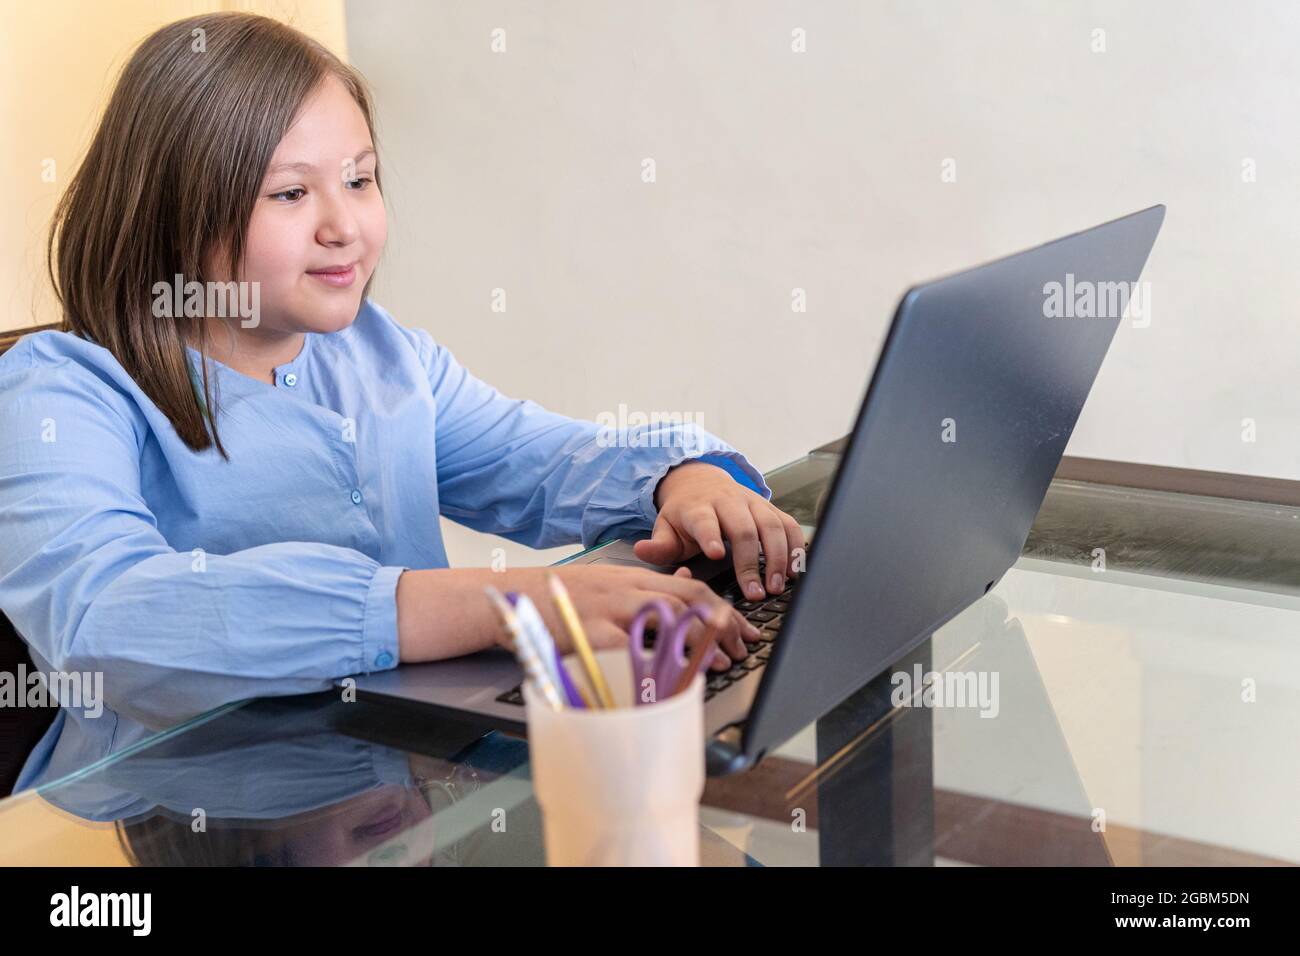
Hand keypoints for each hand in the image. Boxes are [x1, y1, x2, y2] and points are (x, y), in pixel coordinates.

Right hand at [513, 565, 758, 671]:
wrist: (515, 595)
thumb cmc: (564, 595)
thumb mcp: (611, 579)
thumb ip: (648, 583)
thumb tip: (688, 577)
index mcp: (636, 577)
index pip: (693, 587)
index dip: (725, 610)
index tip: (745, 630)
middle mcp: (628, 589)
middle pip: (689, 599)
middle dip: (723, 624)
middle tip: (742, 648)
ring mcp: (609, 610)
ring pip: (667, 619)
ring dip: (699, 643)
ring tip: (719, 663)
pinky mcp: (589, 632)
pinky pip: (628, 649)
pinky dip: (653, 664)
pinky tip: (670, 678)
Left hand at [634, 460, 805, 600]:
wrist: (702, 483)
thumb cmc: (684, 515)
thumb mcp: (666, 527)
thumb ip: (658, 544)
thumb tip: (642, 550)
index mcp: (698, 508)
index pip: (704, 520)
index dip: (711, 536)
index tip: (716, 555)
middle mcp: (728, 502)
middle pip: (743, 528)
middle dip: (751, 561)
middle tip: (755, 592)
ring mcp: (752, 503)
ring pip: (771, 525)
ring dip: (778, 557)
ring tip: (778, 586)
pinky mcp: (770, 508)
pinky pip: (789, 524)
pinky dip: (797, 546)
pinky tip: (797, 571)